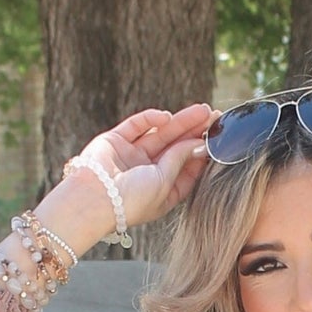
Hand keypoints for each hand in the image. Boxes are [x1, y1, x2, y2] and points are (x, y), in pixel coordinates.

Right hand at [55, 105, 215, 238]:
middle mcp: (146, 174)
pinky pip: (137, 126)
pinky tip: (166, 116)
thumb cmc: (131, 200)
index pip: (186, 170)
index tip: (217, 140)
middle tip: (214, 117)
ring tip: (202, 110)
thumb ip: (180, 159)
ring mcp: (130, 157)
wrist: (94, 199)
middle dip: (194, 133)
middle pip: (175, 149)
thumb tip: (198, 142)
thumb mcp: (164, 182)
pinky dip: (151, 119)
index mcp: (160, 192)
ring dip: (180, 122)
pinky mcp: (116, 141)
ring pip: (160, 135)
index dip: (201, 154)